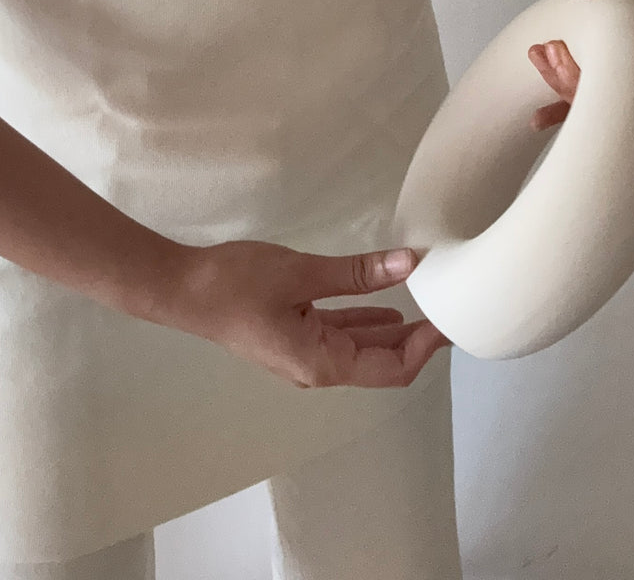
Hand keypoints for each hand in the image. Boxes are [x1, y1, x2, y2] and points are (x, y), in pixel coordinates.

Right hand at [165, 238, 449, 389]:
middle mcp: (317, 368)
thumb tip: (410, 264)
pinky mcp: (292, 335)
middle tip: (449, 308)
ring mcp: (303, 353)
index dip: (426, 347)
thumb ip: (357, 272)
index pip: (392, 368)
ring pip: (361, 349)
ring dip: (394, 330)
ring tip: (428, 304)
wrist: (182, 289)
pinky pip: (341, 335)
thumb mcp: (302, 272)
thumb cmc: (237, 283)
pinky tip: (385, 304)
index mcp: (322, 363)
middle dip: (417, 339)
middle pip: (381, 363)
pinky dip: (366, 321)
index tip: (452, 318)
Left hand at [528, 0, 633, 131]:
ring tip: (541, 58)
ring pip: (602, 104)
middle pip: (626, 100)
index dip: (622, 88)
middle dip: (582, 87)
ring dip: (564, 91)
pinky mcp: (610, 80)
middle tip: (552, 54)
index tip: (584, 72)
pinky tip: (539, 120)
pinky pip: (590, 105)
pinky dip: (561, 112)